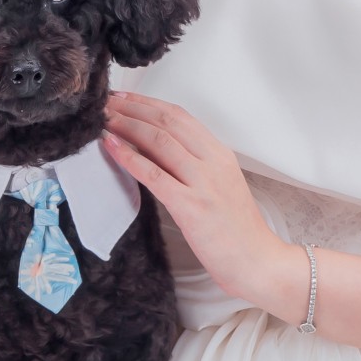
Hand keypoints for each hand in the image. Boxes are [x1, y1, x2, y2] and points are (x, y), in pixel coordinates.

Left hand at [101, 93, 307, 322]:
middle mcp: (213, 162)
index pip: (179, 117)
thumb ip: (194, 165)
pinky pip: (154, 174)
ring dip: (126, 127)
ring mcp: (203, 183)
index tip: (123, 99)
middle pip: (166, 122)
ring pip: (159, 141)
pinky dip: (129, 157)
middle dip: (132, 109)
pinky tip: (112, 148)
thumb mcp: (219, 185)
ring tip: (103, 121)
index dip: (147, 104)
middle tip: (105, 105)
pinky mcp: (191, 206)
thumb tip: (153, 150)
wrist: (256, 261)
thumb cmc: (235, 230)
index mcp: (220, 154)